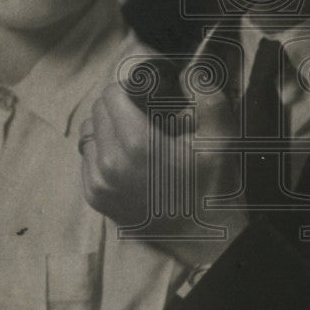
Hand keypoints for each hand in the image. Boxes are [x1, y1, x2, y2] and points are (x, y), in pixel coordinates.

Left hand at [80, 75, 246, 258]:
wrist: (205, 239)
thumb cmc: (214, 186)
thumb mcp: (222, 137)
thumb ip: (207, 95)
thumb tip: (190, 71)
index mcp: (137, 144)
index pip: (111, 94)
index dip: (129, 87)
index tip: (147, 92)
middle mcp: (109, 163)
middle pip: (97, 111)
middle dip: (118, 105)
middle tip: (144, 111)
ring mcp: (98, 183)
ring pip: (89, 134)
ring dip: (107, 126)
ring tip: (135, 133)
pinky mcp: (95, 198)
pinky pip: (87, 158)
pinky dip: (102, 150)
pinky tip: (127, 157)